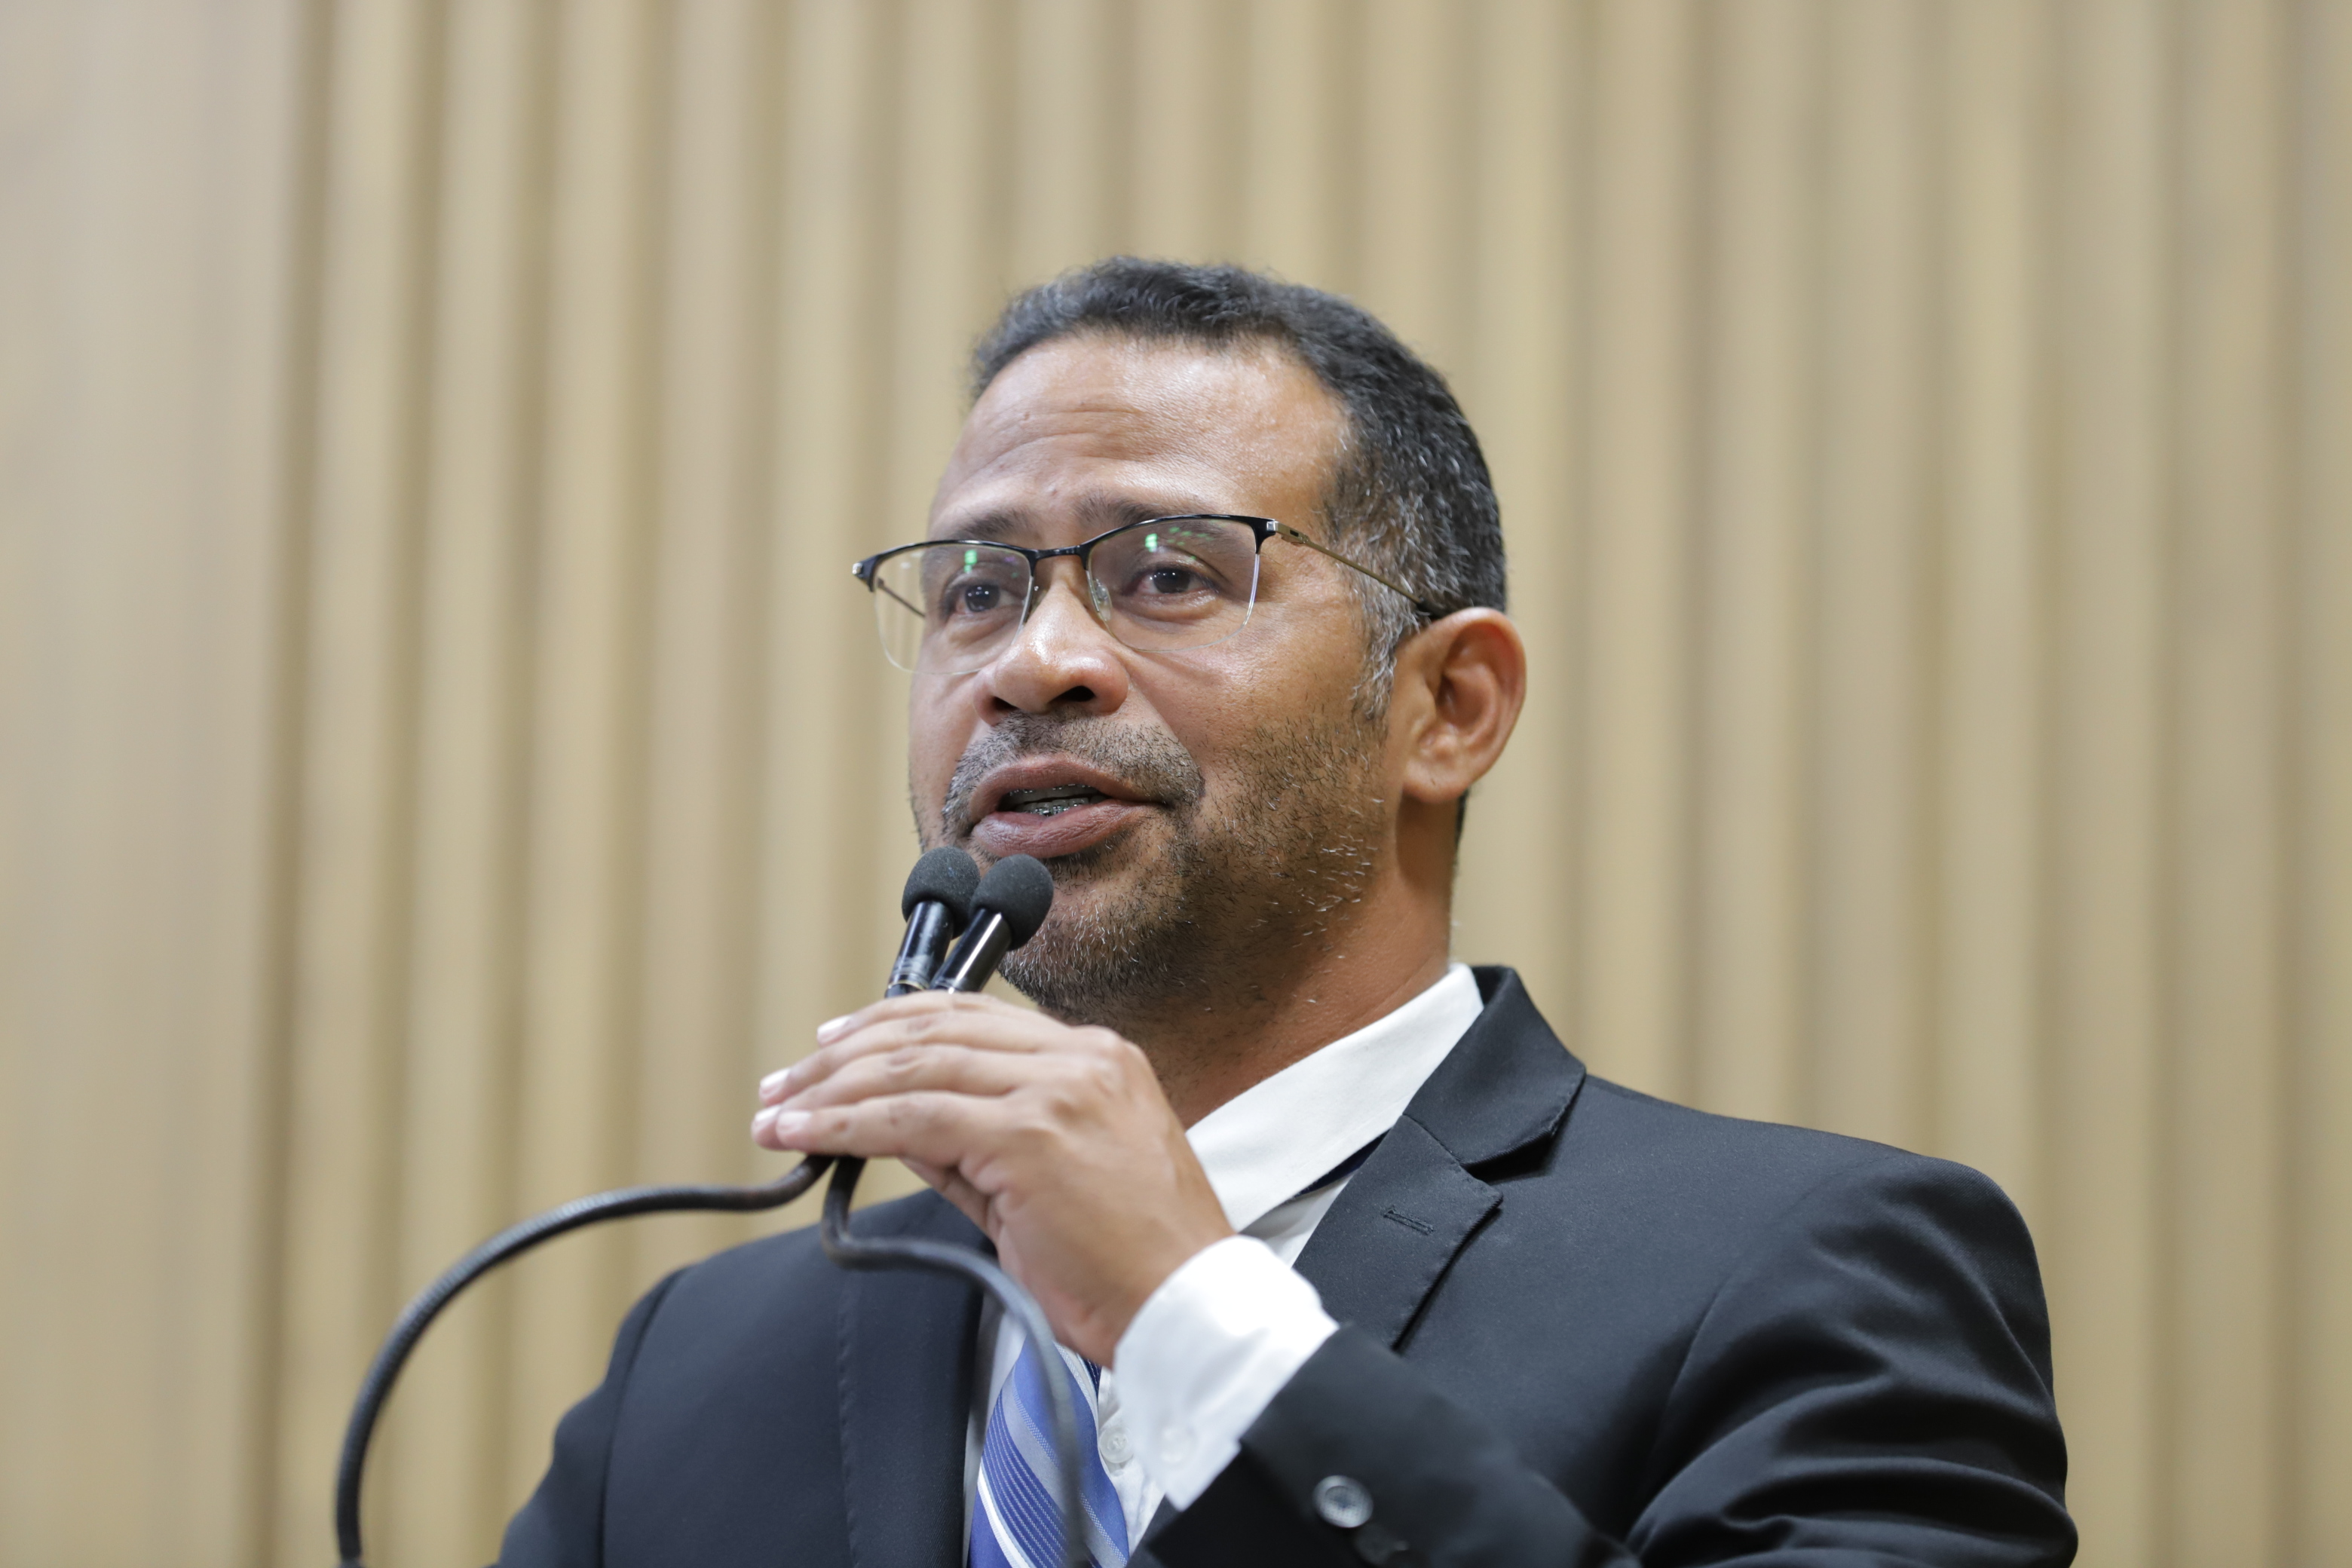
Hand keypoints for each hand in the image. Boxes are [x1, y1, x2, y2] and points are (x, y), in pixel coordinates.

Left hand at [753, 992, 1233, 1361]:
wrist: (1188, 1308)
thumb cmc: (1132, 1263)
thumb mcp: (1050, 1183)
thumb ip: (975, 1144)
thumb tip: (894, 1125)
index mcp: (1095, 1058)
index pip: (970, 1018)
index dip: (890, 1026)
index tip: (834, 1047)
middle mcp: (1079, 1058)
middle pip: (933, 1029)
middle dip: (845, 1054)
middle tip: (786, 1082)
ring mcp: (1057, 1091)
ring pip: (915, 1065)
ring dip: (831, 1087)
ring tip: (778, 1111)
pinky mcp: (1030, 1136)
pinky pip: (912, 1118)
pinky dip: (847, 1124)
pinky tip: (806, 1135)